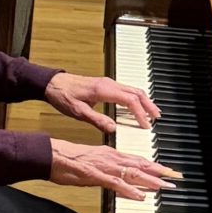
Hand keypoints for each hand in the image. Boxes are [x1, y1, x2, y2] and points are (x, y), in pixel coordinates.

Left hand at [42, 71, 159, 136]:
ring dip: (144, 101)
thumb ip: (97, 120)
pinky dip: (136, 98)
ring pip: (133, 90)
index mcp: (104, 90)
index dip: (140, 113)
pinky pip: (127, 90)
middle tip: (157, 117)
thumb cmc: (64, 96)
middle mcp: (109, 84)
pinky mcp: (106, 85)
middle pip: (136, 92)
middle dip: (149, 105)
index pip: (130, 100)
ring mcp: (108, 83)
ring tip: (152, 113)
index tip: (145, 125)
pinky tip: (137, 106)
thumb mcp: (79, 112)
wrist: (54, 84)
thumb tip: (113, 129)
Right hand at [48, 137, 181, 200]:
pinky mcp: (95, 175)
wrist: (52, 155)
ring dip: (150, 181)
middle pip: (140, 165)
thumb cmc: (69, 160)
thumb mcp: (94, 164)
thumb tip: (121, 177)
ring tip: (164, 186)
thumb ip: (109, 169)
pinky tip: (139, 195)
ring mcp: (104, 166)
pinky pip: (115, 183)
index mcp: (111, 154)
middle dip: (159, 172)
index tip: (168, 171)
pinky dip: (129, 190)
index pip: (138, 160)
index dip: (155, 166)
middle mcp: (112, 157)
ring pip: (132, 173)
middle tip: (175, 178)